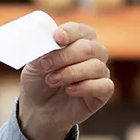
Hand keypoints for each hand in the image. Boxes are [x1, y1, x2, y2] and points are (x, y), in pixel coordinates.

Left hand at [18, 22, 114, 139]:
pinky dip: (86, 87)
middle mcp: (94, 53)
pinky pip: (105, 85)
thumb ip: (42, 51)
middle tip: (45, 66)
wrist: (39, 109)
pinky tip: (70, 90)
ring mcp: (100, 72)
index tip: (56, 39)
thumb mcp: (34, 64)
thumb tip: (48, 42)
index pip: (81, 30)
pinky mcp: (103, 92)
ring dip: (70, 73)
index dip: (70, 33)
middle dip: (64, 57)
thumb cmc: (39, 81)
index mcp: (79, 40)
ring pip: (96, 66)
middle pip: (88, 48)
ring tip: (52, 80)